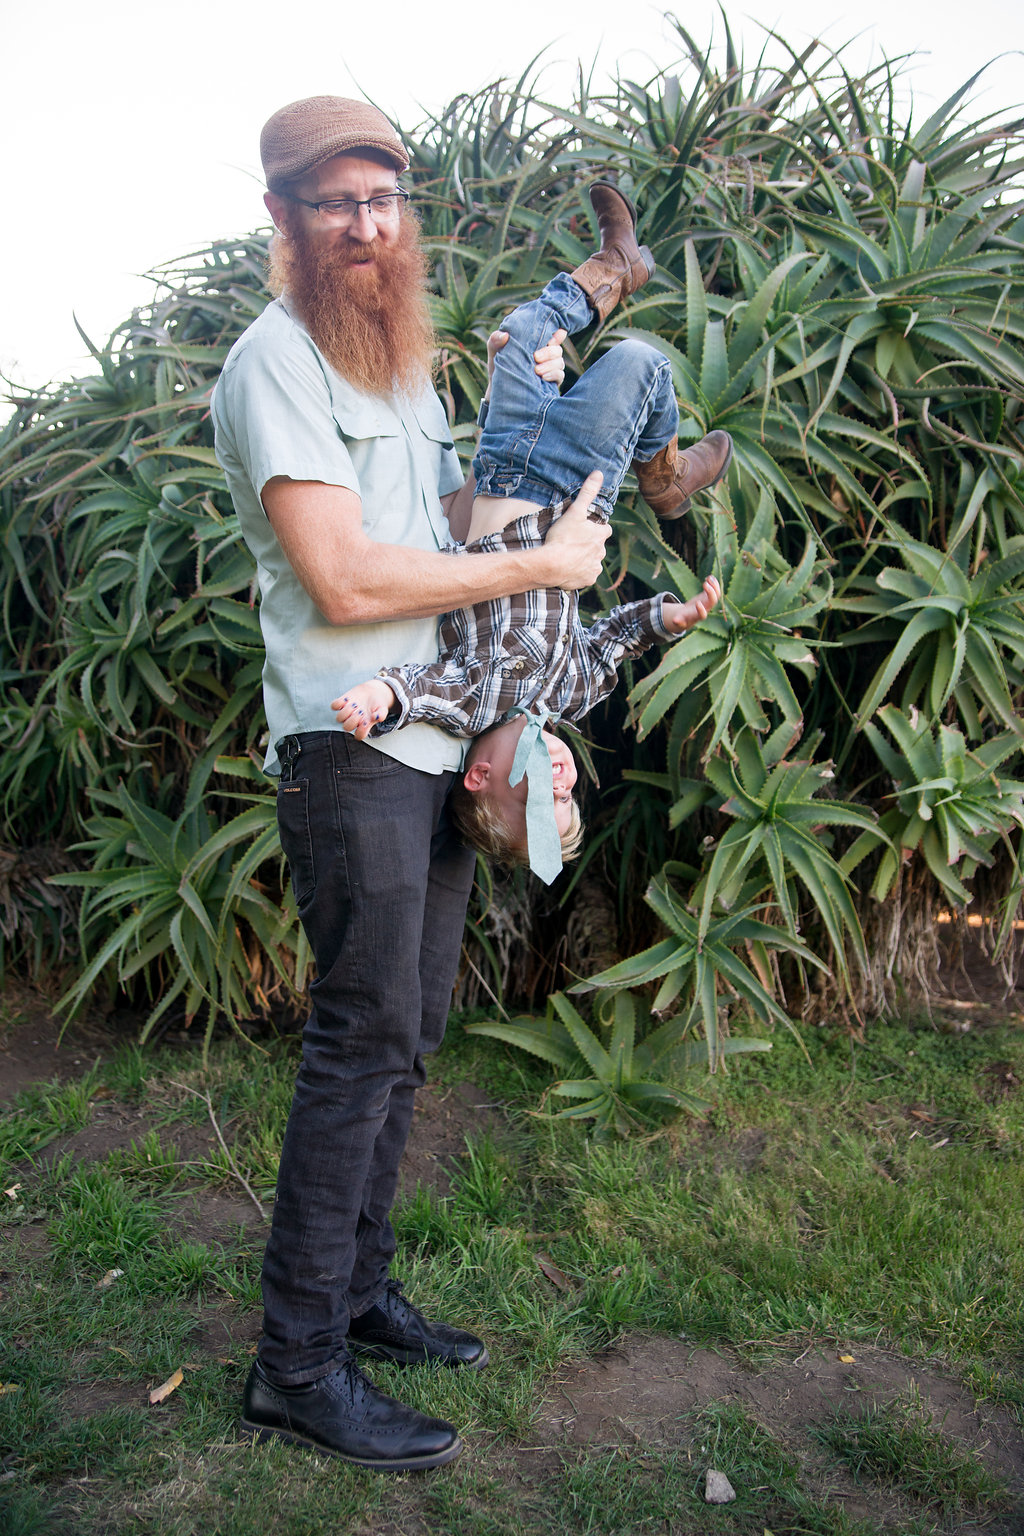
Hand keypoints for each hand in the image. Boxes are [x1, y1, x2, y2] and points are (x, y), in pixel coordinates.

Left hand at [330, 678, 396, 739]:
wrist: (372, 691)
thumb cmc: (377, 704)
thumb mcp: (383, 709)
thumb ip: (381, 714)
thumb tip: (377, 717)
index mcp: (364, 726)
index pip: (359, 735)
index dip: (361, 731)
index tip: (366, 722)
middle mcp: (353, 721)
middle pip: (346, 727)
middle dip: (353, 720)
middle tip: (361, 711)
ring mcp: (346, 712)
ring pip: (339, 718)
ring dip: (346, 711)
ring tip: (355, 704)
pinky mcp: (341, 703)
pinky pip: (334, 706)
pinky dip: (338, 703)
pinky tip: (347, 699)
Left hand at [486, 327, 566, 389]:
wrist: (498, 391)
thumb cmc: (497, 368)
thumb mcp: (494, 352)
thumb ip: (496, 340)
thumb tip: (505, 335)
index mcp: (535, 343)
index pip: (553, 334)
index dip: (557, 334)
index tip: (550, 338)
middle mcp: (545, 354)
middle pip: (557, 348)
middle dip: (549, 352)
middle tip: (535, 357)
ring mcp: (549, 368)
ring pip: (559, 362)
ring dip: (550, 364)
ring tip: (536, 370)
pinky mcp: (551, 382)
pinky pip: (560, 375)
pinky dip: (553, 374)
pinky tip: (543, 377)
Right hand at [542, 471, 610, 590]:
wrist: (551, 565)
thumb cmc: (563, 537)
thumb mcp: (575, 511)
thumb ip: (587, 492)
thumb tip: (599, 473)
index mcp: (601, 535)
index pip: (604, 529)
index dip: (594, 529)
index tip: (583, 529)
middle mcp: (602, 552)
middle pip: (598, 546)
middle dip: (589, 545)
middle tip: (572, 542)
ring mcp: (595, 568)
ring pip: (592, 562)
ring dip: (584, 559)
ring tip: (568, 556)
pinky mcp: (587, 581)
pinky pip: (585, 576)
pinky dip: (579, 573)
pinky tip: (568, 569)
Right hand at [663, 575, 721, 633]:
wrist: (690, 615)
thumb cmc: (684, 618)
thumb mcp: (680, 620)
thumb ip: (678, 621)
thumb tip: (674, 620)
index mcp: (698, 616)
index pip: (703, 615)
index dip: (702, 609)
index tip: (697, 603)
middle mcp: (706, 609)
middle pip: (713, 602)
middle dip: (711, 593)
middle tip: (704, 584)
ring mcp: (709, 602)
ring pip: (717, 595)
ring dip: (715, 586)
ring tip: (709, 578)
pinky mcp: (709, 596)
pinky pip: (716, 589)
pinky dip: (714, 583)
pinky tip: (709, 577)